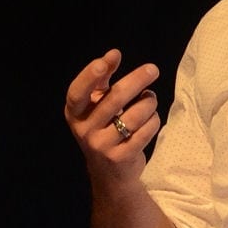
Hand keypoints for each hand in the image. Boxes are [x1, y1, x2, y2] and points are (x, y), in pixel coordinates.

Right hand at [64, 49, 159, 187]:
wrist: (109, 174)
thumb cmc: (104, 129)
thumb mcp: (96, 106)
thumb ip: (102, 80)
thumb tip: (113, 54)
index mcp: (75, 114)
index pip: (77, 93)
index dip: (89, 76)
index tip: (106, 60)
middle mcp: (84, 130)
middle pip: (114, 99)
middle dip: (136, 80)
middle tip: (153, 69)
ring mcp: (102, 146)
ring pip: (134, 116)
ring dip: (148, 103)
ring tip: (150, 100)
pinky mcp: (121, 158)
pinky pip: (144, 132)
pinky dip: (153, 121)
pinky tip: (151, 118)